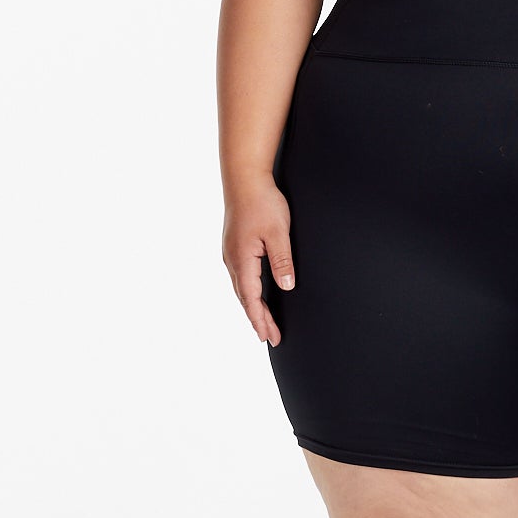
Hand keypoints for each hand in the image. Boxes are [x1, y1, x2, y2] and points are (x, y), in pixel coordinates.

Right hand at [223, 176, 295, 346]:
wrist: (244, 178)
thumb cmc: (262, 202)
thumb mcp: (278, 233)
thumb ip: (282, 261)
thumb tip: (286, 288)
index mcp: (242, 260)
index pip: (251, 299)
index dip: (261, 320)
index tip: (269, 337)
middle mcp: (232, 260)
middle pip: (245, 298)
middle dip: (258, 319)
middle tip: (270, 338)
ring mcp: (231, 253)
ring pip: (241, 288)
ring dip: (252, 306)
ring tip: (263, 322)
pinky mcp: (234, 246)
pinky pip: (241, 276)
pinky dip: (248, 291)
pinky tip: (255, 294)